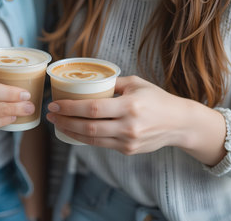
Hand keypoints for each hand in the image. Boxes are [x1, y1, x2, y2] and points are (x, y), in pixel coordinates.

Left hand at [46, 76, 195, 154]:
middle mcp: (128, 126)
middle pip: (88, 127)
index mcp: (130, 105)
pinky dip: (85, 138)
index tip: (55, 103)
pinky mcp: (128, 150)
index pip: (92, 108)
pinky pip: (101, 144)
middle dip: (65, 121)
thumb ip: (112, 83)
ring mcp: (128, 141)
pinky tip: (75, 131)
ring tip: (58, 124)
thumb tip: (88, 81)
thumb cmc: (157, 98)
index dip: (70, 108)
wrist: (179, 123)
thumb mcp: (136, 83)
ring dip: (71, 132)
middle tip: (51, 115)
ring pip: (92, 139)